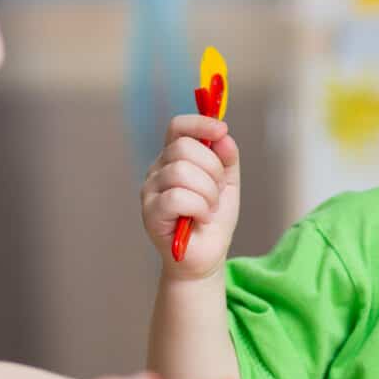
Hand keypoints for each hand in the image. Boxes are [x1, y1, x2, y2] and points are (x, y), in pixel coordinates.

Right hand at [141, 115, 240, 280]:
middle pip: (184, 147)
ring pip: (182, 172)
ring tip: (210, 208)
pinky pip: (178, 197)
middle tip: (217, 191)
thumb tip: (223, 135)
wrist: (206, 255)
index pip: (178, 127)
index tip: (221, 130)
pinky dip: (199, 207)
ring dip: (208, 192)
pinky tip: (201, 218)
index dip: (200, 123)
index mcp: (174, 158)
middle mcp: (158, 170)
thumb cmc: (213, 218)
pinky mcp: (151, 213)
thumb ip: (227, 157)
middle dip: (213, 169)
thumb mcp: (228, 182)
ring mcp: (150, 191)